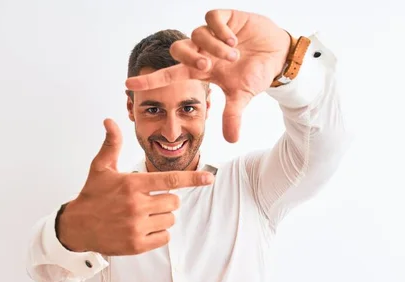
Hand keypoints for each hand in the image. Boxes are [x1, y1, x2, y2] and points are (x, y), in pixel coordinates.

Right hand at [58, 119, 214, 255]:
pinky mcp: (136, 244)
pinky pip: (164, 238)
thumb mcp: (100, 168)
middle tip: (150, 201)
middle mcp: (136, 205)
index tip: (209, 178)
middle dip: (167, 200)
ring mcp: (136, 226)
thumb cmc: (92, 195)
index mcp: (132, 184)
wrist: (76, 226)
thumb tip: (110, 121)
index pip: (170, 180)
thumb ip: (111, 145)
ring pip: (170, 220)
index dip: (193, 179)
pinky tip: (142, 228)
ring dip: (162, 217)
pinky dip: (158, 234)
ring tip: (142, 215)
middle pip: (174, 202)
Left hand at [125, 9, 290, 142]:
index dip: (150, 80)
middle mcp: (202, 51)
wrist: (277, 55)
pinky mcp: (225, 18)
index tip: (128, 85)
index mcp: (201, 70)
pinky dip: (220, 30)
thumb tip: (232, 141)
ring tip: (233, 54)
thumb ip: (232, 116)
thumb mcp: (242, 96)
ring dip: (213, 47)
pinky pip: (211, 19)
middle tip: (208, 66)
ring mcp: (212, 34)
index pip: (169, 74)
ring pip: (197, 35)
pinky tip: (234, 39)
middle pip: (179, 50)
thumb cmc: (255, 74)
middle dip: (190, 58)